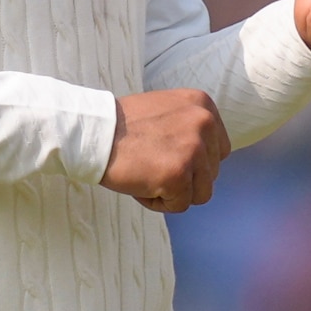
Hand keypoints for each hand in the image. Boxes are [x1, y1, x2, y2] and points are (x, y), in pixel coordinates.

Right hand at [98, 87, 228, 213]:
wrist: (91, 131)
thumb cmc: (122, 126)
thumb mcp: (168, 111)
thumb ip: (191, 127)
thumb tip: (209, 155)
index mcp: (204, 105)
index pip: (219, 150)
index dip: (193, 162)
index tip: (166, 154)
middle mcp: (204, 123)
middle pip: (212, 173)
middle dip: (183, 177)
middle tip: (150, 163)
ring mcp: (194, 149)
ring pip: (201, 193)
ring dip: (174, 192)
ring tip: (147, 173)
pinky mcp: (179, 174)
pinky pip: (180, 206)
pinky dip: (157, 202)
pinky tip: (139, 182)